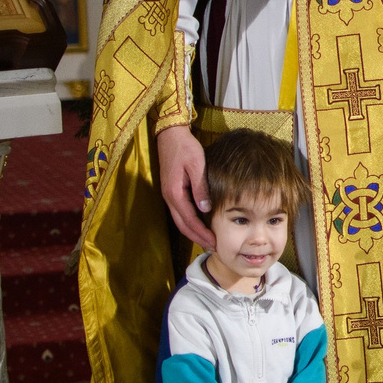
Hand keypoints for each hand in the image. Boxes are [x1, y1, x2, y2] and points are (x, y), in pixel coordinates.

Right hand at [156, 122, 212, 248]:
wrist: (170, 135)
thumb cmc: (185, 147)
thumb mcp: (196, 165)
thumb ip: (200, 188)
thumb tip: (206, 209)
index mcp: (174, 193)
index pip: (189, 220)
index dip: (201, 233)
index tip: (214, 242)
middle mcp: (169, 197)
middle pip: (182, 225)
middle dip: (197, 238)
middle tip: (213, 247)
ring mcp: (169, 195)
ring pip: (180, 220)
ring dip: (193, 232)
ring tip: (208, 240)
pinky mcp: (172, 191)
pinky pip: (180, 212)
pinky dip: (190, 222)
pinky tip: (200, 225)